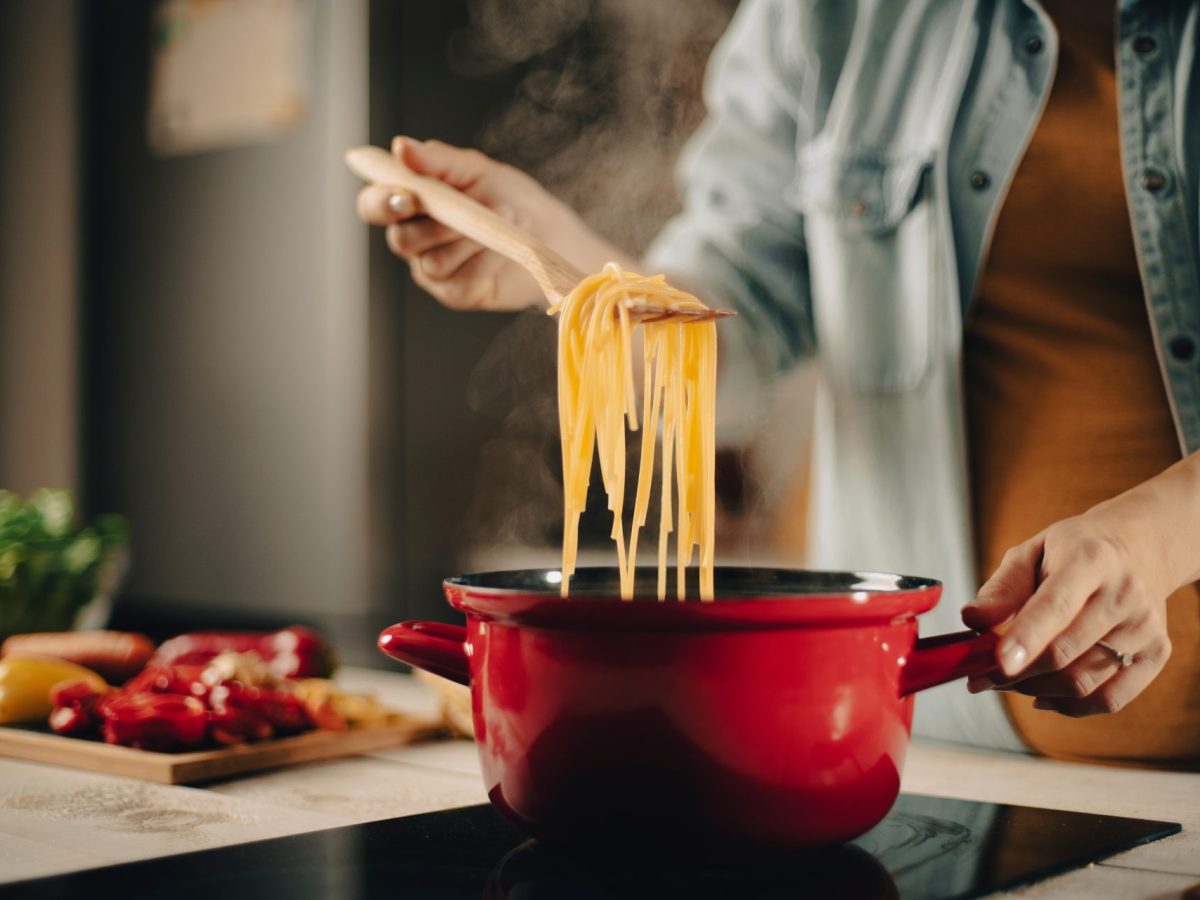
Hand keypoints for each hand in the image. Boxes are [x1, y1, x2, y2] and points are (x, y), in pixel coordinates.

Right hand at [356, 137, 628, 310]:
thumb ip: (436, 160)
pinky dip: (483, 262)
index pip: (373, 205)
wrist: (550, 234)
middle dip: (433, 225)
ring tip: (496, 223)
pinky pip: (458, 282)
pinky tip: (499, 250)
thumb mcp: (475, 170)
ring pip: (431, 262)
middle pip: (399, 240)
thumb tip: (400, 147)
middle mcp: (414, 239)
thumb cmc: (509, 197)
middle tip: (463, 212)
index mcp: (409, 204)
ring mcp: (433, 271)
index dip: (380, 201)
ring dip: (467, 240)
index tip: (407, 195)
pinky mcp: (457, 294)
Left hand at [961, 497, 1177, 716]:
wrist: (1139, 547)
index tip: (998, 663)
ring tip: (1009, 681)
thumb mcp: (1030, 553)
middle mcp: (1124, 593)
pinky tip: (1044, 695)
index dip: (1026, 638)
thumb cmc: (1073, 551)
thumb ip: (1001, 589)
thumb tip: (972, 620)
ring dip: (1036, 690)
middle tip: (982, 677)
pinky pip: (1110, 699)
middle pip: (1066, 652)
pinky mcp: (1158, 653)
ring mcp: (1145, 627)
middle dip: (1015, 673)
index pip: (1056, 606)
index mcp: (1090, 559)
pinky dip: (1070, 706)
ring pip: (1084, 682)